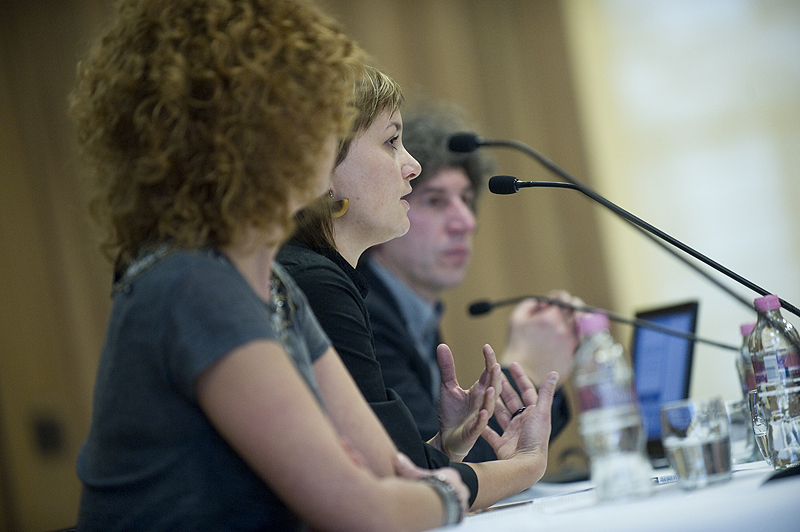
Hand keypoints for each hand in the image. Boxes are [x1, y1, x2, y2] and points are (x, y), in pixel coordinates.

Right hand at [393, 453, 469, 517]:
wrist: (440, 503)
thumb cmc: (428, 487)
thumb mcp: (415, 475)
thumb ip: (407, 467)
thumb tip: (396, 457)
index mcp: (452, 475)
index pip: (447, 477)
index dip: (438, 481)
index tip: (430, 486)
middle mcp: (461, 488)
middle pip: (453, 490)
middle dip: (445, 493)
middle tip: (434, 498)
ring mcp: (463, 502)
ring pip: (455, 502)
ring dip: (447, 504)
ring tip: (437, 508)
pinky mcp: (462, 515)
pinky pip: (456, 514)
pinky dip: (449, 515)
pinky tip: (441, 515)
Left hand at [434, 343, 500, 460]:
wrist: (446, 438)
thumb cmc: (451, 413)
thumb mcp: (447, 387)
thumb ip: (447, 368)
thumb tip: (442, 345)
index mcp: (479, 391)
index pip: (487, 374)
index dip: (488, 361)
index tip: (486, 346)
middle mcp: (482, 403)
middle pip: (493, 388)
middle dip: (495, 377)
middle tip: (494, 364)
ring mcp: (479, 418)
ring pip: (489, 407)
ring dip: (491, 398)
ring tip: (491, 387)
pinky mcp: (473, 432)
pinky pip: (480, 426)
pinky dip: (482, 420)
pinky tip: (482, 414)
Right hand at [482, 362, 557, 482]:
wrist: (525, 465)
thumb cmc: (535, 438)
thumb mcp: (541, 412)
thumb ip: (546, 393)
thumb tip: (554, 373)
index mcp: (533, 414)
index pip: (527, 391)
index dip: (520, 377)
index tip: (512, 365)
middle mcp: (523, 422)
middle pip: (512, 400)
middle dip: (504, 387)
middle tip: (494, 374)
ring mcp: (512, 433)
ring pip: (500, 414)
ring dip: (493, 402)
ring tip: (484, 390)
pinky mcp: (501, 444)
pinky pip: (490, 432)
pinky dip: (483, 425)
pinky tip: (477, 415)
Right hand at [501, 290, 582, 386]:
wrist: (524, 373)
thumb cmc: (517, 347)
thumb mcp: (516, 319)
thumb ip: (530, 304)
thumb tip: (542, 302)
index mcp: (550, 318)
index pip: (563, 299)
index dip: (560, 297)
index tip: (556, 299)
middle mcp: (565, 328)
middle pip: (577, 309)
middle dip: (571, 305)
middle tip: (567, 307)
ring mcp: (571, 342)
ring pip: (582, 325)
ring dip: (577, 320)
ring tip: (568, 322)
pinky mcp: (574, 355)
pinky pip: (581, 340)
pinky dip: (577, 335)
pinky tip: (568, 337)